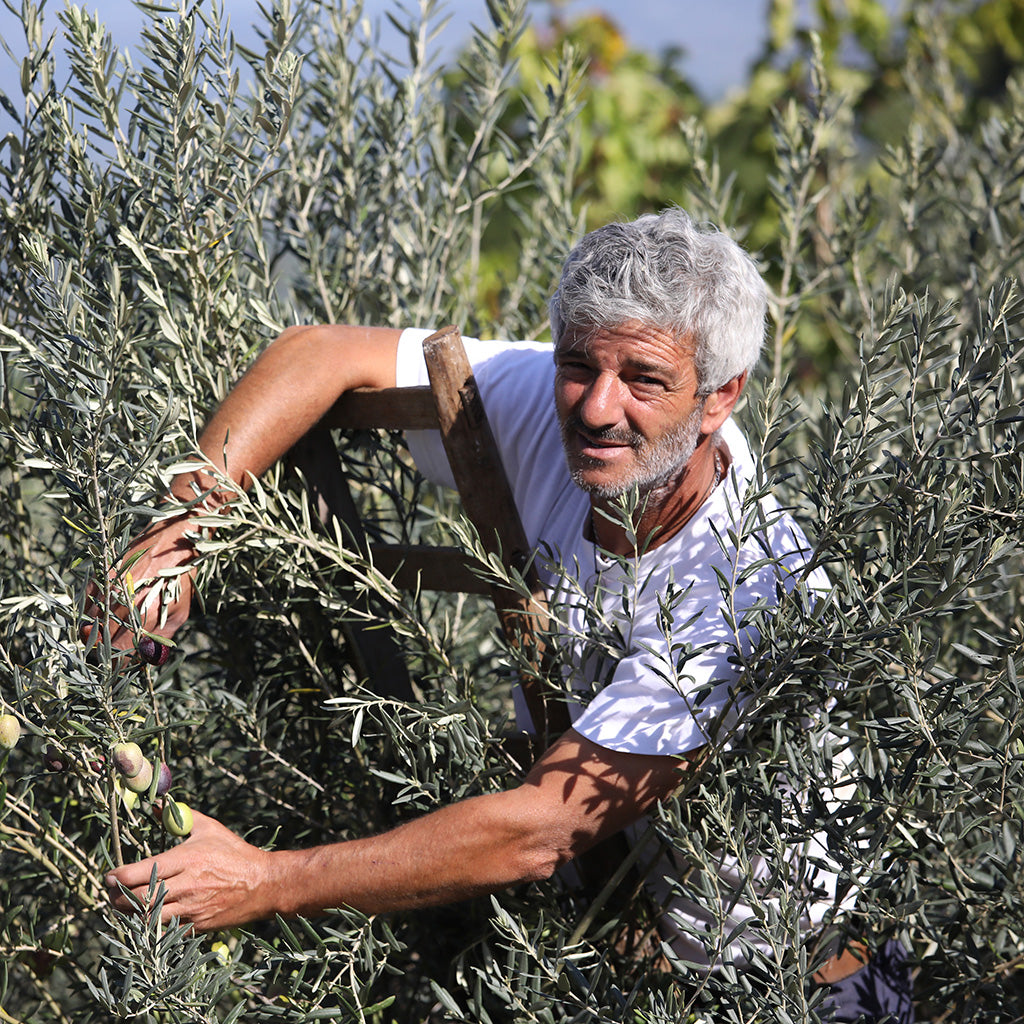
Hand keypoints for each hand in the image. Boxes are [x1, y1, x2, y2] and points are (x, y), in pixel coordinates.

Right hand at [83, 514, 197, 654]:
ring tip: (106, 634)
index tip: (119, 664)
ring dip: (95, 632)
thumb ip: (161, 638)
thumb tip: (145, 659)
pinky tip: (103, 613)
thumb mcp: (178, 612)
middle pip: (101, 640)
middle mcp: (124, 602)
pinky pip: (88, 602)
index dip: (118, 662)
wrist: (176, 539)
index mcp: (145, 615)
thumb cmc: (180, 579)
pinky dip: (91, 612)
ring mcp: (110, 588)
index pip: (120, 651)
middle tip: (111, 651)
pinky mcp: (102, 574)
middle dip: (104, 649)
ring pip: (90, 622)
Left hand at [106, 809, 275, 931]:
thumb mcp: (209, 828)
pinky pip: (164, 931)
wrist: (262, 884)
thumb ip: (180, 817)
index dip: (117, 876)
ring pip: (146, 919)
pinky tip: (146, 917)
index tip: (109, 875)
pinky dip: (150, 927)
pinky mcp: (196, 926)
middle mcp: (186, 885)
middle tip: (112, 892)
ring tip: (125, 906)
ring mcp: (190, 909)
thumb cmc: (234, 852)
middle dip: (117, 897)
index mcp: (187, 859)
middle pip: (137, 899)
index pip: (140, 871)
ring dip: (130, 914)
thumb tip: (155, 805)